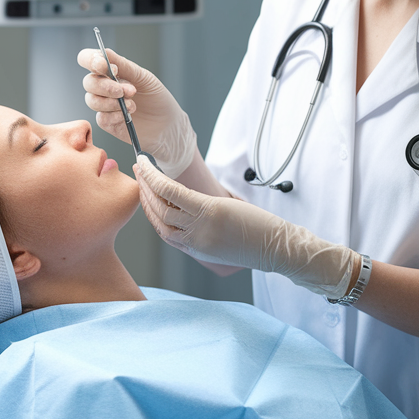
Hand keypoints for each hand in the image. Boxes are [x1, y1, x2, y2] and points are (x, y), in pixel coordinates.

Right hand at [78, 47, 198, 176]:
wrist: (167, 124)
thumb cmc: (156, 97)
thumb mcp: (143, 77)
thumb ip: (124, 65)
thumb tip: (105, 52)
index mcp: (110, 70)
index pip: (88, 59)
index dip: (90, 60)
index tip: (104, 66)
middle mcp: (103, 86)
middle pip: (88, 82)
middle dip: (106, 86)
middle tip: (128, 90)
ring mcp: (103, 104)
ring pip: (92, 100)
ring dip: (112, 102)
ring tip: (133, 105)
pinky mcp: (106, 122)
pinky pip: (100, 118)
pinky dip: (114, 116)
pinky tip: (127, 116)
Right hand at [135, 159, 357, 298]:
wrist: (280, 251)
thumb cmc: (260, 244)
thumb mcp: (226, 246)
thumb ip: (207, 231)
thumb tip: (198, 209)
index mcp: (196, 250)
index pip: (163, 231)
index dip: (149, 211)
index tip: (144, 195)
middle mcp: (192, 241)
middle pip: (158, 218)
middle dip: (144, 194)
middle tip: (138, 175)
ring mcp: (198, 227)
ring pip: (160, 205)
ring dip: (147, 184)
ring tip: (141, 168)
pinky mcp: (208, 211)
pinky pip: (173, 193)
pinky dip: (158, 179)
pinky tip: (151, 168)